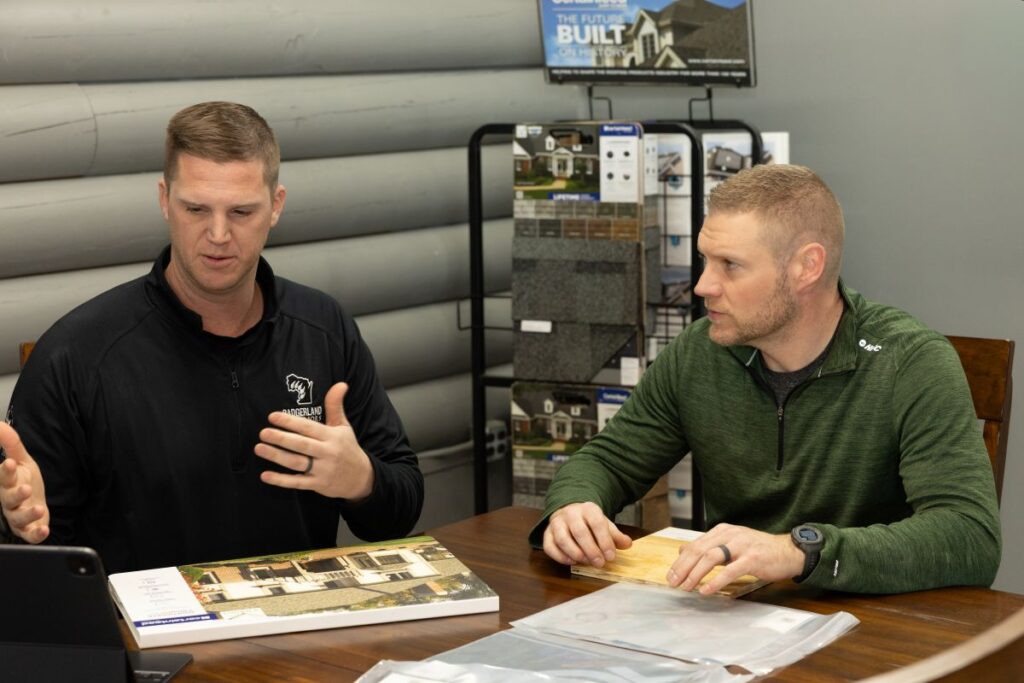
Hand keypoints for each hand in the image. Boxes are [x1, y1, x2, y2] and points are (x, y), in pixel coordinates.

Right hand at [0, 422, 49, 542]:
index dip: (6, 472)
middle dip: (16, 494)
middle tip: (26, 488)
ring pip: (19, 518)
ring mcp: (19, 516)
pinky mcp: (29, 529)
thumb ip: (12, 444)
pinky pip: (30, 534)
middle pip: (9, 499)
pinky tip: (43, 531)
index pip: (4, 477)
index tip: (9, 463)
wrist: (35, 503)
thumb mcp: (23, 461)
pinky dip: (36, 534)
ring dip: (28, 514)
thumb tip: (0, 425)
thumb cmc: (24, 481)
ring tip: (38, 508)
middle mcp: (10, 501)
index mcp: (7, 483)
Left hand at [255, 382, 373, 500]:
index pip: (309, 428)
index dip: (291, 422)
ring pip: (297, 463)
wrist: (361, 478)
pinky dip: (281, 480)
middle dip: (282, 438)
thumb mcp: (343, 426)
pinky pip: (297, 483)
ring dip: (277, 456)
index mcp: (332, 437)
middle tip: (263, 432)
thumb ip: (335, 406)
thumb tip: (340, 383)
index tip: (273, 416)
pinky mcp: (318, 484)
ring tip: (259, 448)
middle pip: (302, 445)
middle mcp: (328, 453)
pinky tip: (265, 475)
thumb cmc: (347, 448)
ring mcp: (323, 470)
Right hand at [543, 501, 631, 566]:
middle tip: (599, 563)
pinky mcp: (546, 533)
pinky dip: (560, 557)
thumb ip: (616, 535)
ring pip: (562, 539)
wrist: (570, 512)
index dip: (604, 540)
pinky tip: (572, 562)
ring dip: (575, 553)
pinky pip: (550, 546)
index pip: (597, 522)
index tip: (611, 556)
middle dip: (591, 550)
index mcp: (588, 508)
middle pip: (579, 531)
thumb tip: (627, 544)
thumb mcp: (605, 525)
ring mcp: (556, 523)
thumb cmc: (590, 522)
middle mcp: (570, 513)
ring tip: (586, 562)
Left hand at [666, 522, 803, 594]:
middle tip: (673, 582)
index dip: (680, 561)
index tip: (670, 575)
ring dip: (695, 573)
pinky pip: (730, 570)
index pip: (695, 545)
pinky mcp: (752, 559)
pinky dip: (715, 581)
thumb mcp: (731, 544)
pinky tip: (706, 590)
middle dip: (683, 568)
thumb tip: (682, 551)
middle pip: (699, 550)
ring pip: (711, 558)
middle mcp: (730, 535)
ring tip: (686, 587)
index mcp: (722, 531)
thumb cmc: (759, 550)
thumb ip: (708, 547)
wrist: (789, 551)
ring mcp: (741, 546)